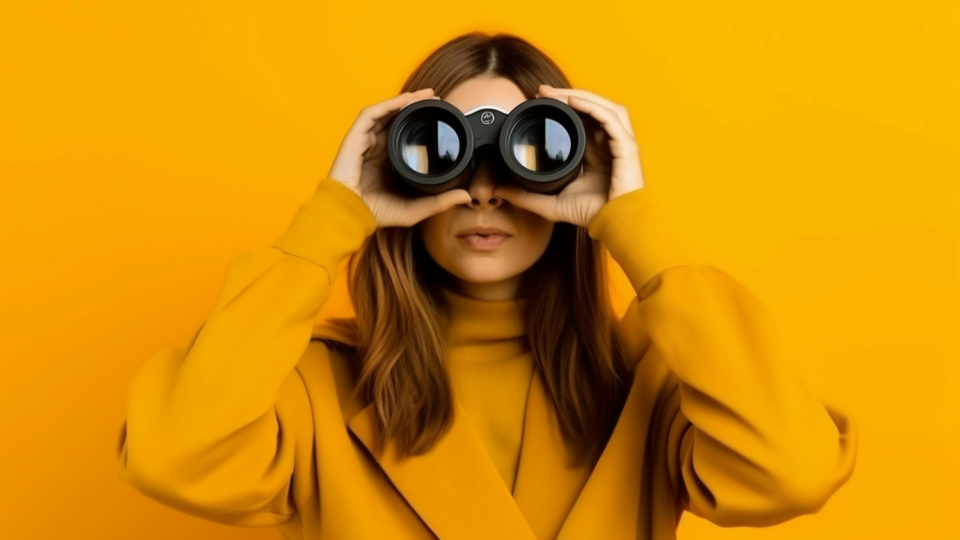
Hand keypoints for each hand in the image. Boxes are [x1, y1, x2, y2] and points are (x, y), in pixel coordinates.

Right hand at [326, 89, 472, 227]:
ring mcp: (366, 141)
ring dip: (405, 101)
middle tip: (437, 99)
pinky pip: (371, 114)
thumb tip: (466, 196)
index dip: (421, 122)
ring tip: (425, 95)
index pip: (405, 134)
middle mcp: (377, 148)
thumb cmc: (376, 214)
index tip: (442, 116)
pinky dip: (389, 105)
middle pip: (397, 118)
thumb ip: (440, 202)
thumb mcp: (415, 208)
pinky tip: (406, 100)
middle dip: (416, 105)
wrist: (350, 215)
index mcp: (388, 161)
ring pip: (386, 112)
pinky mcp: (355, 138)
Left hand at [492, 85, 645, 227]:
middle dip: (565, 96)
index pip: (580, 120)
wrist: (613, 225)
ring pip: (601, 107)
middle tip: (541, 92)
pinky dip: (593, 106)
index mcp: (594, 152)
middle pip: (589, 108)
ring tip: (556, 94)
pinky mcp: (626, 146)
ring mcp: (619, 143)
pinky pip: (611, 117)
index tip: (538, 101)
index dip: (560, 107)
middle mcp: (607, 144)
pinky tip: (574, 101)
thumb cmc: (591, 214)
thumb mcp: (551, 203)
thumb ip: (526, 196)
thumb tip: (499, 189)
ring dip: (578, 96)